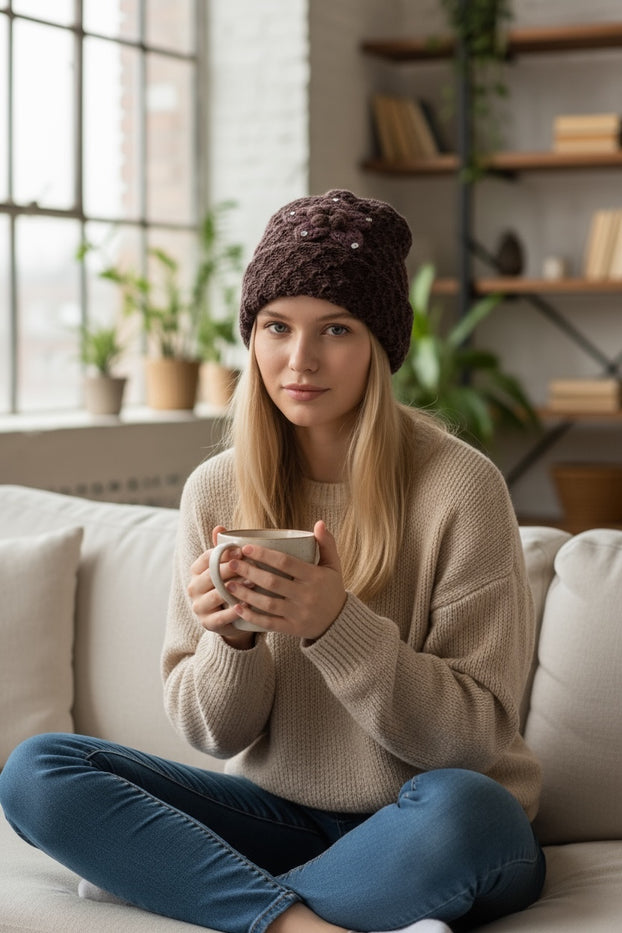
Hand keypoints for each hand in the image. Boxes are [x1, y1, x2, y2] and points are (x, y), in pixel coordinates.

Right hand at [187, 526, 254, 648]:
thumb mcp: (227, 567)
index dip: (224, 554)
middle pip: (210, 575)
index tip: (242, 550)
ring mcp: (198, 606)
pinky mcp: (207, 623)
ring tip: (252, 583)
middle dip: (230, 569)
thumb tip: (220, 527)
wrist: (232, 618)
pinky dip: (234, 610)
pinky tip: (247, 604)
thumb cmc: (231, 585)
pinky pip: (220, 616)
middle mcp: (193, 587)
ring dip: (234, 588)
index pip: (206, 558)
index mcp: (196, 571)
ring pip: (215, 595)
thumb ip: (223, 549)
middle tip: (249, 564)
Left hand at [224, 520, 346, 639]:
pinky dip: (251, 616)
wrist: (339, 622)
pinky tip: (236, 608)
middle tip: (232, 563)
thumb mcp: (333, 565)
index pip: (286, 563)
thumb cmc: (331, 588)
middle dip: (250, 572)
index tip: (246, 547)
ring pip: (267, 604)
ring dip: (246, 594)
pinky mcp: (292, 629)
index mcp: (314, 577)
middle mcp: (306, 596)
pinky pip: (268, 623)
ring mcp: (298, 614)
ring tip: (228, 584)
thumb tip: (319, 523)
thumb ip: (326, 544)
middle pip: (272, 583)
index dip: (265, 555)